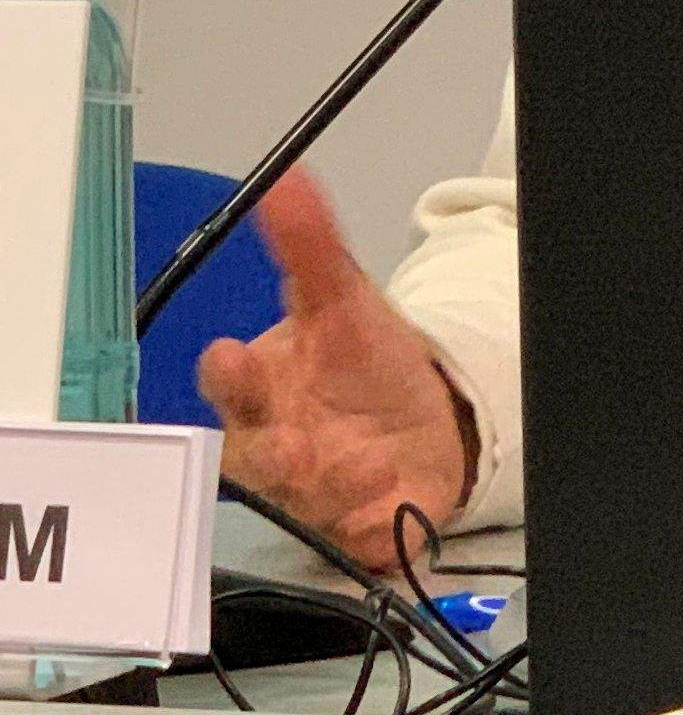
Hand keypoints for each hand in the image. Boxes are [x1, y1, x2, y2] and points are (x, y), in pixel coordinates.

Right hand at [197, 168, 475, 570]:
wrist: (420, 424)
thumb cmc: (362, 362)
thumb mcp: (345, 298)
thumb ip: (311, 243)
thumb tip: (286, 182)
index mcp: (263, 387)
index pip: (232, 380)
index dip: (229, 374)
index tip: (231, 356)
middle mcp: (274, 444)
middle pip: (252, 453)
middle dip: (263, 449)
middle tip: (289, 442)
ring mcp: (311, 491)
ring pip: (303, 497)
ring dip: (327, 480)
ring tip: (359, 460)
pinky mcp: (352, 527)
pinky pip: (356, 533)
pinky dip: (372, 518)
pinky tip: (390, 496)